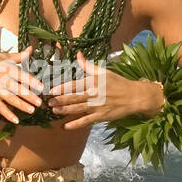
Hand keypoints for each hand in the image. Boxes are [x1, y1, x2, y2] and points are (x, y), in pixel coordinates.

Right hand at [0, 47, 45, 124]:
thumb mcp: (1, 56)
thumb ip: (18, 56)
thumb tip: (31, 49)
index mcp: (7, 68)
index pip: (23, 76)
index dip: (33, 82)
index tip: (42, 88)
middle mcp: (3, 80)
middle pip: (19, 89)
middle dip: (30, 97)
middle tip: (40, 103)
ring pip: (12, 99)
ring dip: (22, 106)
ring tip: (31, 111)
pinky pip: (0, 108)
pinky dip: (8, 114)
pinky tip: (15, 120)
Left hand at [48, 51, 164, 129]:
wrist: (134, 96)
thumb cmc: (118, 83)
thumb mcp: (103, 72)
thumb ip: (88, 65)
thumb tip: (78, 54)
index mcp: (93, 81)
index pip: (74, 84)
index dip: (61, 87)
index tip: (50, 90)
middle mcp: (94, 93)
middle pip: (73, 97)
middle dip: (59, 100)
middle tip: (47, 102)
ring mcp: (97, 106)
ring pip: (77, 109)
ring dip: (64, 110)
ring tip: (53, 111)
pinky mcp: (101, 116)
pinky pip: (86, 121)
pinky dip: (76, 124)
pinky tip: (66, 126)